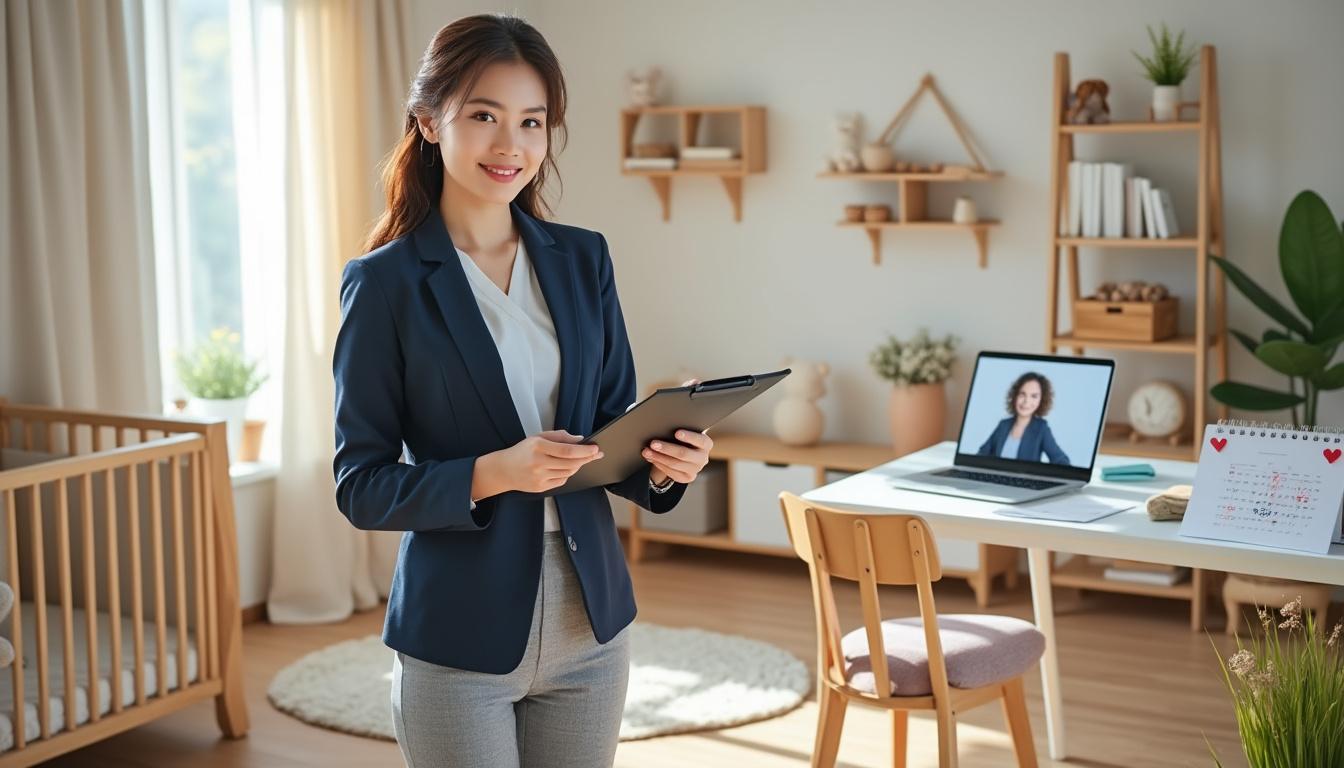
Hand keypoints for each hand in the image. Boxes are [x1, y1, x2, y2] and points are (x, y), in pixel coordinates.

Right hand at [477, 430, 602, 495]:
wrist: (503, 470)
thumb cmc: (522, 452)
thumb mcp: (538, 437)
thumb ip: (559, 436)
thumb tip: (579, 439)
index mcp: (538, 446)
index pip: (567, 450)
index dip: (584, 450)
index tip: (595, 448)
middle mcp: (538, 463)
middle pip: (571, 463)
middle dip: (587, 458)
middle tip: (596, 454)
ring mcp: (539, 477)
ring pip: (568, 473)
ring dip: (578, 466)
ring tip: (581, 459)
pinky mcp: (540, 488)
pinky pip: (561, 481)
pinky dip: (568, 474)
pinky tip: (566, 468)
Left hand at [645, 428, 712, 485]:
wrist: (683, 454)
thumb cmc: (682, 439)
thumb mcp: (685, 434)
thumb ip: (679, 431)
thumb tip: (662, 426)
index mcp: (706, 444)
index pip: (700, 440)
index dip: (689, 436)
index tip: (676, 432)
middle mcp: (703, 458)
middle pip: (684, 454)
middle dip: (667, 448)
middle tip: (653, 443)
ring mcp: (696, 469)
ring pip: (675, 464)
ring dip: (658, 457)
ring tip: (646, 451)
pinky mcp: (687, 478)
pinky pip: (671, 472)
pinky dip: (659, 464)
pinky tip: (650, 458)